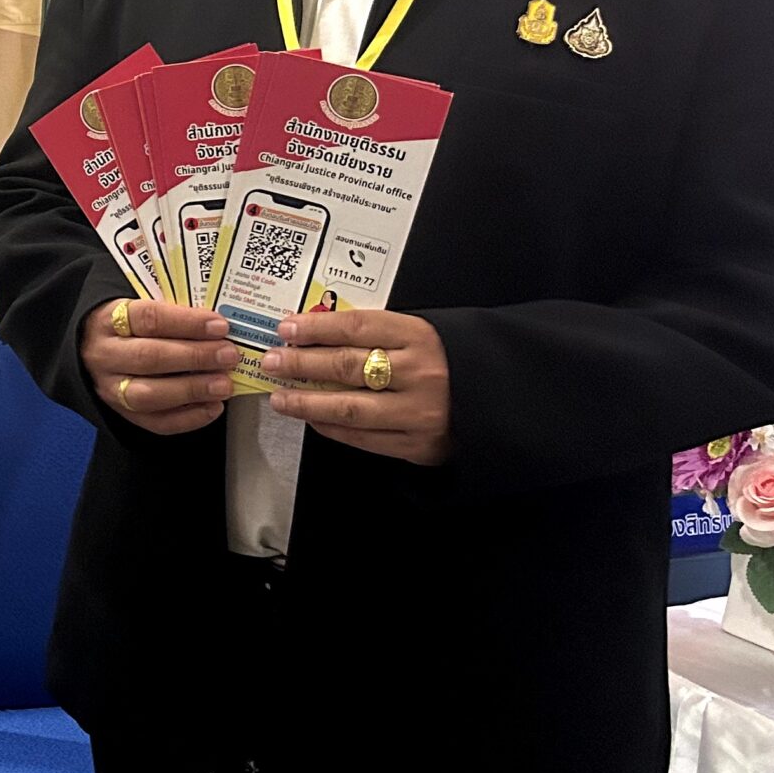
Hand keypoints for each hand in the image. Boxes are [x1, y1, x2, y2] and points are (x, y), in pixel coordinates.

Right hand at [79, 297, 241, 436]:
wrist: (98, 349)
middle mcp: (104, 355)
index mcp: (109, 320)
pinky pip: (156, 422)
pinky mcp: (124, 413)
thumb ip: (176, 312)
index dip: (186, 322)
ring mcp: (111, 388)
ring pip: (148, 394)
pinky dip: (188, 418)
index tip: (218, 326)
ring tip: (223, 385)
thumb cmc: (133, 325)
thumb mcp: (144, 304)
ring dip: (191, 390)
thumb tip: (219, 327)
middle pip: (148, 357)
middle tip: (227, 355)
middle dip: (194, 357)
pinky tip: (212, 407)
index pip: (147, 318)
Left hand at [262, 308, 452, 464]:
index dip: (316, 328)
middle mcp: (420, 374)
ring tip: (280, 398)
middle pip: (346, 366)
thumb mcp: (423, 334)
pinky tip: (312, 420)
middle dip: (301, 364)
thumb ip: (378, 333)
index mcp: (421, 337)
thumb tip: (316, 330)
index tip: (286, 329)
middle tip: (272, 362)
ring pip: (349, 408)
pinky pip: (363, 438)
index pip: (356, 328)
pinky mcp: (417, 445)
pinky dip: (332, 428)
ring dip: (307, 403)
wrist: (501, 400)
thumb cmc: (451, 362)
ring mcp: (418, 412)